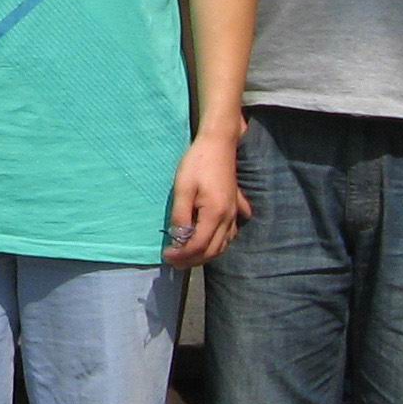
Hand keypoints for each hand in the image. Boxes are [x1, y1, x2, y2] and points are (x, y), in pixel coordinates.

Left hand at [162, 127, 250, 267]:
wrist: (219, 143)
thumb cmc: (197, 163)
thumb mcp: (182, 188)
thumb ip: (181, 216)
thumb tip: (178, 239)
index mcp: (215, 214)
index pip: (198, 245)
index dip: (181, 255)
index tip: (166, 255)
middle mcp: (229, 218)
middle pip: (213, 250)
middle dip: (192, 260)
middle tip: (173, 260)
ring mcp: (235, 214)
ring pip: (224, 245)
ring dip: (205, 254)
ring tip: (187, 254)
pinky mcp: (236, 207)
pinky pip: (231, 234)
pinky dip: (220, 243)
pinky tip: (210, 241)